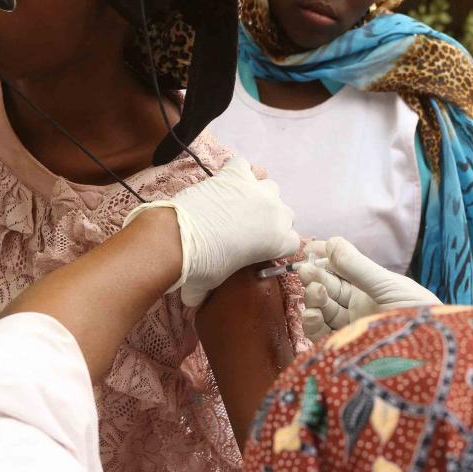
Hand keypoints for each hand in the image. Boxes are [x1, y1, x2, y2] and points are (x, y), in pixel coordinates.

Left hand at [124, 157, 299, 305]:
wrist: (179, 239)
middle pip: (284, 213)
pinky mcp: (236, 174)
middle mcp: (276, 213)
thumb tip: (195, 302)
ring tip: (238, 204)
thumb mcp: (213, 284)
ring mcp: (257, 190)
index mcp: (280, 242)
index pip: (292, 242)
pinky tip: (228, 182)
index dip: (276, 245)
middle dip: (269, 220)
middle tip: (246, 228)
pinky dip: (239, 172)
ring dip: (258, 194)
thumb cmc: (201, 267)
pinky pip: (245, 167)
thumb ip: (212, 292)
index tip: (260, 248)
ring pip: (270, 187)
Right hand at [298, 237, 440, 341]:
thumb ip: (357, 266)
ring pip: (321, 310)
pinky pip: (320, 335)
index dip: (323, 259)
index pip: (340, 270)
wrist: (431, 353)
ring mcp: (350, 327)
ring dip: (313, 299)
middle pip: (327, 289)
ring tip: (315, 292)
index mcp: (370, 288)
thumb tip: (330, 242)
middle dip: (315, 278)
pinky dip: (312, 324)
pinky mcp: (344, 348)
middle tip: (305, 271)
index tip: (308, 250)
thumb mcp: (387, 285)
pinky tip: (313, 314)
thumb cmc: (417, 313)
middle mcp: (357, 306)